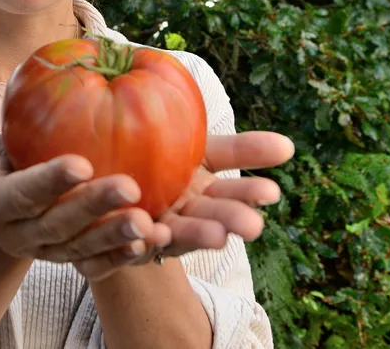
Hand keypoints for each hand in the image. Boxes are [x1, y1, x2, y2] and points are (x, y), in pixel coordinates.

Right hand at [0, 127, 160, 279]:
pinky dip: (125, 256)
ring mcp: (48, 252)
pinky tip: (153, 241)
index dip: (49, 182)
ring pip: (83, 248)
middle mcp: (21, 236)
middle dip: (94, 207)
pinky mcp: (73, 260)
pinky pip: (99, 264)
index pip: (22, 194)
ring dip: (116, 237)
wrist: (7, 204)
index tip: (81, 163)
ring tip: (149, 223)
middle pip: (59, 224)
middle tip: (130, 187)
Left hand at [72, 131, 294, 276]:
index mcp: (205, 190)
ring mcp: (156, 231)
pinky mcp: (123, 244)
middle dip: (232, 221)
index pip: (233, 191)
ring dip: (198, 236)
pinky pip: (131, 244)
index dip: (249, 193)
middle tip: (253, 225)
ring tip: (217, 235)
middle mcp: (185, 214)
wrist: (99, 180)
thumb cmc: (155, 155)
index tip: (271, 192)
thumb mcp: (197, 145)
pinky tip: (154, 233)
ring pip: (179, 235)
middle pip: (212, 217)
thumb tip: (291, 146)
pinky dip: (144, 240)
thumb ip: (238, 149)